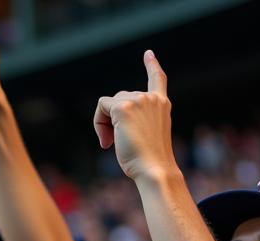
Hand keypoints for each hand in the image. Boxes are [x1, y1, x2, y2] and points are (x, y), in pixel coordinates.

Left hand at [93, 51, 175, 181]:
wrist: (154, 169)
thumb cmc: (148, 161)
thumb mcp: (146, 136)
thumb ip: (136, 121)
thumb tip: (113, 117)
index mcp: (162, 105)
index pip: (157, 79)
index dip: (152, 65)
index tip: (148, 54)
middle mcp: (152, 98)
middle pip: (120, 97)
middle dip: (111, 119)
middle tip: (112, 143)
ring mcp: (139, 100)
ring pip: (109, 103)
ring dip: (104, 124)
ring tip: (111, 143)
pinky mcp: (124, 108)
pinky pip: (102, 106)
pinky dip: (98, 123)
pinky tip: (107, 142)